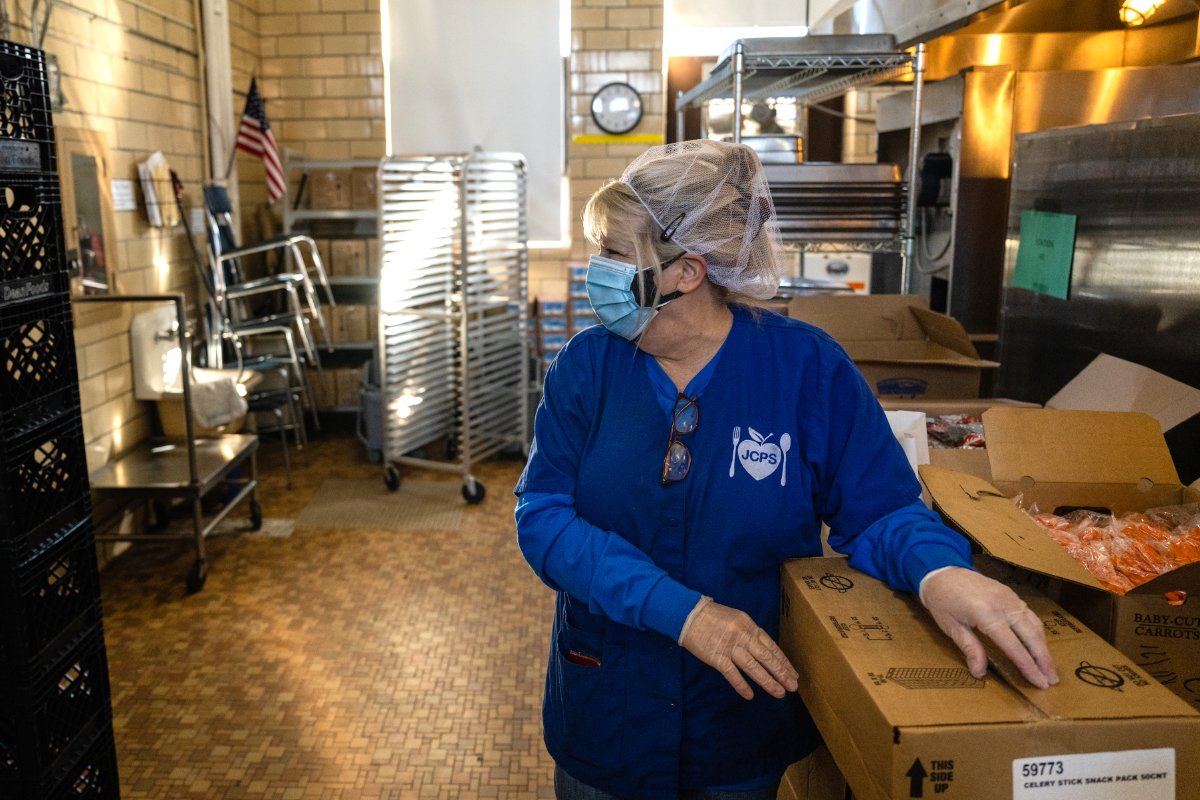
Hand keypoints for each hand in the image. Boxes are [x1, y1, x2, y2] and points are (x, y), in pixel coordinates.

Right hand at [679, 598, 798, 699]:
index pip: (771, 646)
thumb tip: (764, 651)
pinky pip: (731, 673)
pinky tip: (750, 695)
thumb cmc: (714, 617)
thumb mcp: (737, 619)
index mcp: (750, 626)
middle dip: (781, 672)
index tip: (793, 673)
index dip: (783, 661)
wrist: (689, 614)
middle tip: (793, 686)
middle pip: (766, 657)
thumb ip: (750, 633)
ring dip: (767, 681)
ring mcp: (730, 647)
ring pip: (753, 666)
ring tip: (779, 693)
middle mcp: (743, 636)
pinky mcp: (716, 656)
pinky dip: (741, 685)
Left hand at [920, 567, 1059, 688]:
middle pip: (1031, 635)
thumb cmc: (942, 601)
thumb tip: (979, 673)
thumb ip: (969, 648)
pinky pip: (1030, 615)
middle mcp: (1003, 605)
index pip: (1013, 645)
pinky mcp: (1011, 594)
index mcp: (986, 614)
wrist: (942, 572)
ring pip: (1034, 625)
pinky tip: (1039, 645)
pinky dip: (1038, 632)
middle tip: (1052, 680)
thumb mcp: (950, 627)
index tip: (1040, 683)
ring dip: (1044, 647)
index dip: (1028, 666)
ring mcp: (1010, 597)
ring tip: (1048, 668)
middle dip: (1044, 660)